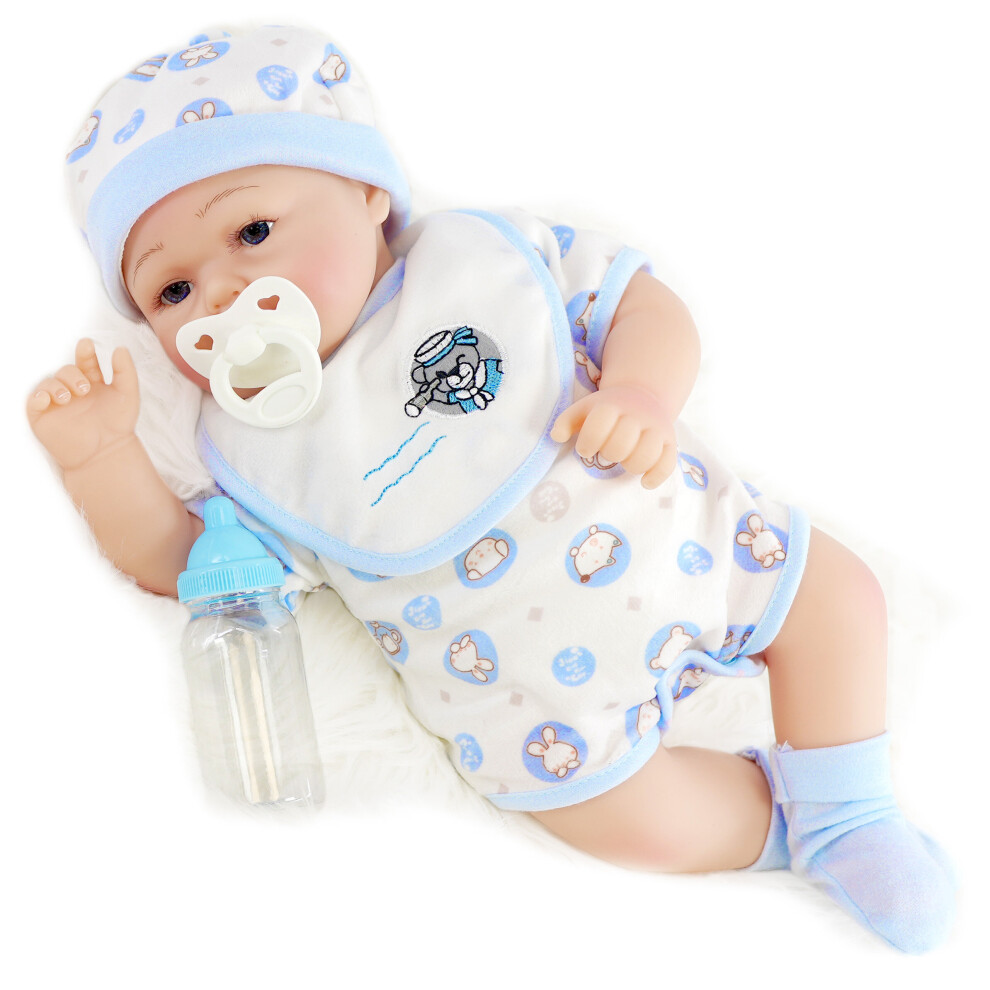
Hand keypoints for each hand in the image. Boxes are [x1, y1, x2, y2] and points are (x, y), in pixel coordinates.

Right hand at [26, 338, 139, 471]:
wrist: (107, 452)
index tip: (87, 345)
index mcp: (93, 383)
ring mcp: (58, 403)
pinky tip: (50, 400)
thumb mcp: (128, 395)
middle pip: (66, 370)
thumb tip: (120, 347)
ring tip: (69, 398)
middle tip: (85, 389)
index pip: (85, 361)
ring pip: (49, 382)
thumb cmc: (119, 424)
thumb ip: (126, 371)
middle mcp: (74, 390)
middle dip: (72, 375)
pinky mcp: (44, 416)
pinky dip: (39, 397)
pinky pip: (34, 401)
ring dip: (57, 385)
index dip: (85, 352)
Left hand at [550, 384, 677, 488]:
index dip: (588, 444)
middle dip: (609, 454)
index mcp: (612, 405)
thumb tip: (557, 437)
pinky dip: (655, 477)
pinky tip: (644, 482)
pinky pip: (668, 465)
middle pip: (620, 445)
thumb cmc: (607, 410)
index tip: (586, 449)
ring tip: (625, 461)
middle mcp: (637, 415)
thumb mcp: (584, 409)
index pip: (598, 426)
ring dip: (631, 465)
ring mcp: (656, 428)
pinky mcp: (671, 442)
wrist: (643, 395)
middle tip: (608, 451)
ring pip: (645, 455)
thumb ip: (566, 421)